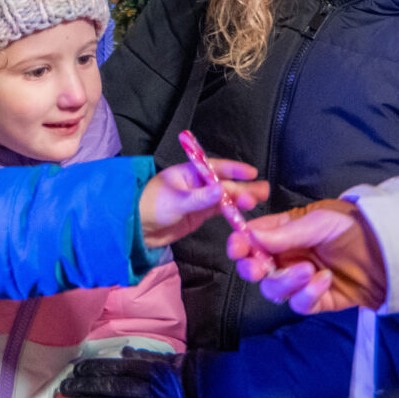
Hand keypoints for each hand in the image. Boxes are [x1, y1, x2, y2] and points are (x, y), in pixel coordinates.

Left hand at [60, 350, 194, 397]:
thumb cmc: (197, 379)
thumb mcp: (174, 361)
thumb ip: (147, 357)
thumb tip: (123, 353)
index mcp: (154, 370)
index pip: (117, 368)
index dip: (94, 369)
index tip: (75, 369)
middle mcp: (152, 389)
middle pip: (113, 387)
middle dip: (86, 388)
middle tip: (64, 389)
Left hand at [139, 158, 267, 249]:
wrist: (136, 229)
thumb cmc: (150, 207)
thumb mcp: (176, 201)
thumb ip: (199, 198)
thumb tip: (221, 191)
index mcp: (188, 172)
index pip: (215, 167)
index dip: (234, 170)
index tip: (252, 172)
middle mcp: (196, 184)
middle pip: (223, 184)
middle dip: (242, 188)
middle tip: (262, 191)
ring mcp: (198, 199)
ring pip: (224, 197)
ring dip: (240, 199)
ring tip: (258, 200)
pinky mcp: (198, 214)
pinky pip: (218, 210)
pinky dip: (231, 211)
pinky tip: (243, 212)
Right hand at [228, 198, 388, 313]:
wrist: (390, 251)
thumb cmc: (354, 226)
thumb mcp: (320, 221)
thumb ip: (286, 233)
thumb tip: (252, 237)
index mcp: (283, 232)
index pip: (252, 238)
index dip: (240, 244)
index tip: (238, 248)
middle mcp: (287, 256)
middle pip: (255, 269)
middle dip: (253, 269)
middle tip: (260, 267)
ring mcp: (300, 280)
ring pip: (274, 289)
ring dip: (285, 282)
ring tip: (308, 271)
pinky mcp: (316, 300)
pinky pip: (299, 304)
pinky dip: (307, 294)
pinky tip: (325, 280)